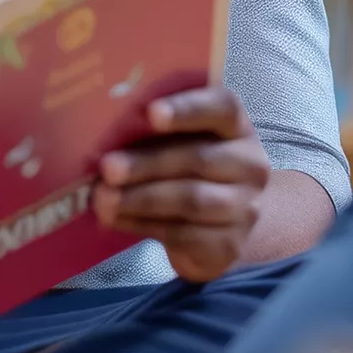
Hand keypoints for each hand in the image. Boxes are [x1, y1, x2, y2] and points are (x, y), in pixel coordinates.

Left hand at [92, 86, 269, 282]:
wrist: (219, 226)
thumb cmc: (187, 169)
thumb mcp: (179, 143)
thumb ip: (153, 131)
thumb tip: (103, 128)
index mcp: (237, 128)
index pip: (223, 108)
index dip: (188, 109)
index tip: (151, 112)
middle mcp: (250, 165)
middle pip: (199, 159)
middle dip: (147, 163)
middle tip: (107, 167)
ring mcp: (245, 208)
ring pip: (190, 200)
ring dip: (140, 198)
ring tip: (102, 198)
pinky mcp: (229, 245)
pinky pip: (183, 234)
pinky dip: (142, 225)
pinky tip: (115, 219)